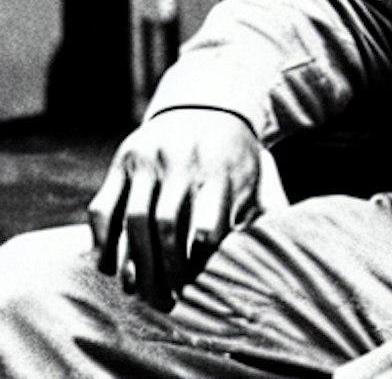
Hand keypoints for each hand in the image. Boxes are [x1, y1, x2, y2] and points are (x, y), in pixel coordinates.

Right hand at [88, 108, 286, 308]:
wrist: (206, 105)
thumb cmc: (235, 157)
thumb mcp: (255, 178)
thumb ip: (262, 215)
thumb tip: (272, 258)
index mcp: (221, 170)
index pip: (207, 228)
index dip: (199, 264)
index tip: (196, 288)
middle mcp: (184, 162)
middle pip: (168, 228)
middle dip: (164, 272)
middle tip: (165, 302)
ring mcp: (150, 159)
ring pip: (134, 221)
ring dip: (133, 264)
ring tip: (138, 291)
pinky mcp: (124, 159)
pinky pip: (104, 208)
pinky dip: (102, 241)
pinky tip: (110, 266)